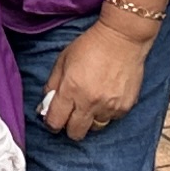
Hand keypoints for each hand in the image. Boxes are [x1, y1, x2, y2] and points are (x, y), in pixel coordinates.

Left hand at [41, 20, 148, 140]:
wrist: (123, 38)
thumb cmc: (90, 45)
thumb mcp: (63, 60)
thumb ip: (52, 85)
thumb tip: (44, 107)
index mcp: (70, 89)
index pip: (55, 122)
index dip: (52, 123)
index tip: (54, 118)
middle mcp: (89, 102)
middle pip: (75, 133)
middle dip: (70, 127)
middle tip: (72, 114)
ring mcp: (109, 106)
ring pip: (95, 128)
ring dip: (90, 120)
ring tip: (92, 102)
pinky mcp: (125, 106)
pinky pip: (112, 119)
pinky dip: (107, 112)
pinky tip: (107, 96)